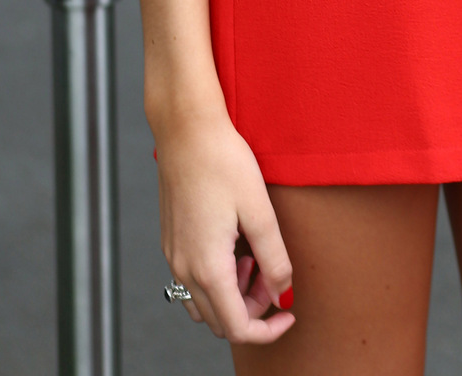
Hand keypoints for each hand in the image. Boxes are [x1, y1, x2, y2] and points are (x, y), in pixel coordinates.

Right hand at [156, 104, 294, 343]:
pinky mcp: (171, 241)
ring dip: (234, 296)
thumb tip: (284, 293)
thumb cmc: (223, 162)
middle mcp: (184, 269)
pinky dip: (218, 280)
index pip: (237, 328)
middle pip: (220, 320)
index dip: (268, 331)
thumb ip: (274, 258)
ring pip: (204, 304)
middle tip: (275, 275)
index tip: (290, 313)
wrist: (186, 130)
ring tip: (255, 259)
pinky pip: (193, 281)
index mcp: (208, 267)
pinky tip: (235, 247)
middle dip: (253, 309)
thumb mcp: (259, 210)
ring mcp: (174, 256)